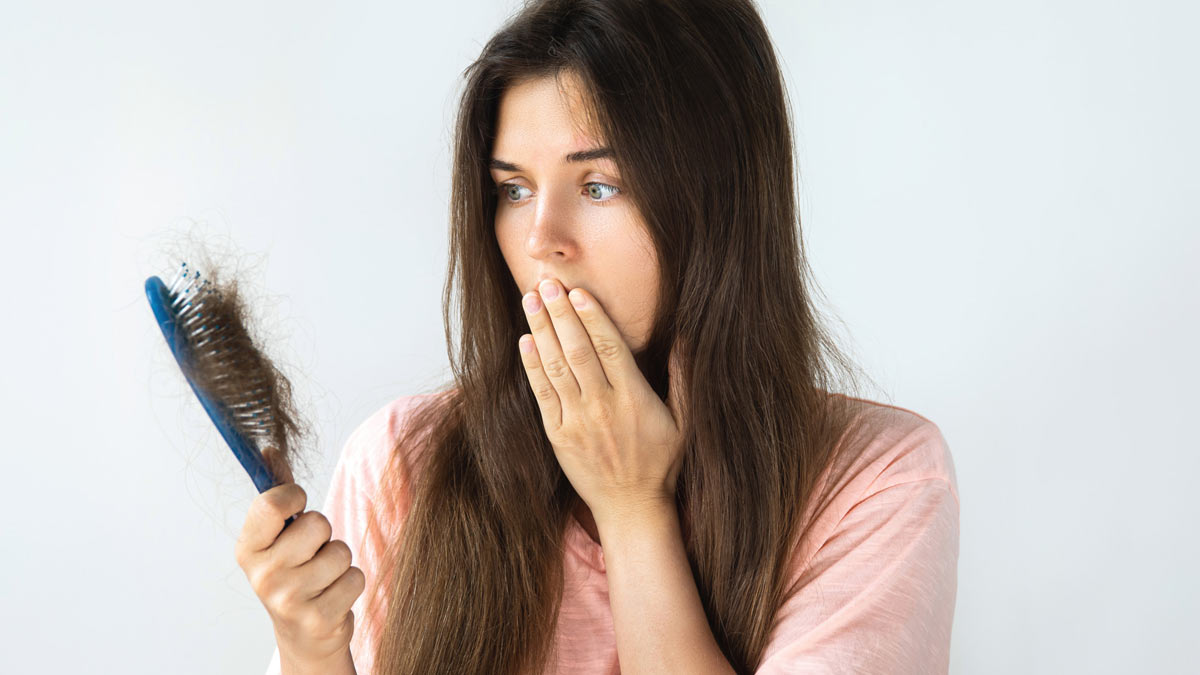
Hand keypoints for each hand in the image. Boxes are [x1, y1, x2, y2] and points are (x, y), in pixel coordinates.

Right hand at [235, 447, 364, 667]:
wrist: (303, 633)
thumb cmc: (293, 572)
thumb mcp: (277, 536)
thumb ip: (277, 493)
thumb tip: (270, 447)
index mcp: (248, 548)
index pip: (271, 504)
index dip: (294, 495)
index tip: (298, 503)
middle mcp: (262, 575)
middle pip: (317, 524)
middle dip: (324, 534)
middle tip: (312, 552)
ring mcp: (288, 600)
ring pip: (341, 551)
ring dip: (340, 560)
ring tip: (324, 576)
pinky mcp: (317, 618)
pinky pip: (355, 578)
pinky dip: (351, 583)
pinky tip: (333, 594)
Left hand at [518, 278, 687, 526]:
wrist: (631, 508)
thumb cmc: (661, 462)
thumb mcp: (685, 422)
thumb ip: (683, 378)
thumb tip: (687, 337)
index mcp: (634, 399)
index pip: (610, 347)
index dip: (593, 317)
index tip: (579, 291)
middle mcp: (602, 407)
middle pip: (578, 351)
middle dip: (560, 313)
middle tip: (547, 283)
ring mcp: (576, 422)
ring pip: (556, 367)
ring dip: (541, 330)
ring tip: (530, 299)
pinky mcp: (557, 436)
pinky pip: (542, 395)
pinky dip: (532, 366)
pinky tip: (526, 341)